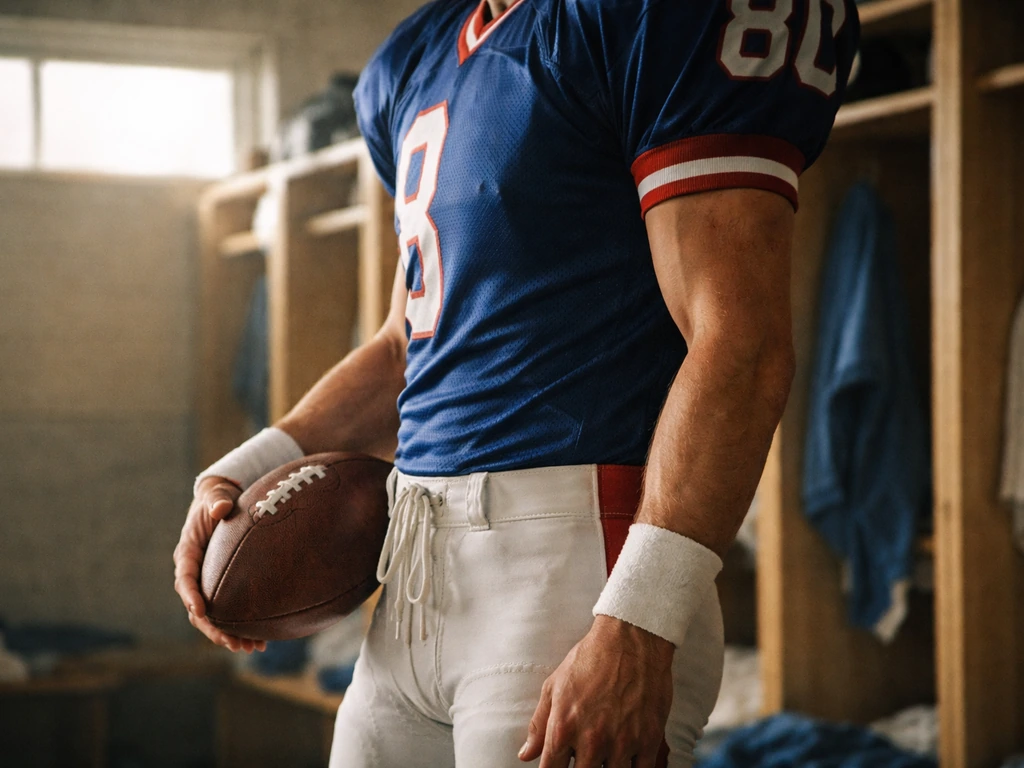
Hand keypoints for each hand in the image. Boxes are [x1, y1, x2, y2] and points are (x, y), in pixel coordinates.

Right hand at [173, 477, 265, 652]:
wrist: (223, 502)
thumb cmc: (218, 498)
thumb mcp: (216, 496)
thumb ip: (217, 501)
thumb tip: (220, 509)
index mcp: (188, 552)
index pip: (185, 577)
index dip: (190, 595)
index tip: (200, 610)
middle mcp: (194, 572)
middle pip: (197, 608)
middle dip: (213, 628)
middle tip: (232, 642)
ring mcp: (207, 583)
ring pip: (213, 617)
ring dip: (228, 635)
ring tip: (250, 648)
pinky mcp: (222, 588)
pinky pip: (228, 613)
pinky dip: (240, 628)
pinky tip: (260, 642)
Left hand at [519, 616, 673, 767]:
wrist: (631, 639)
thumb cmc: (590, 659)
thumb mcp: (555, 686)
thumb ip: (539, 725)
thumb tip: (526, 754)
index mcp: (563, 729)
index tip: (560, 766)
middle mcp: (592, 741)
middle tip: (586, 757)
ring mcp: (622, 743)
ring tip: (607, 755)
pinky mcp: (649, 741)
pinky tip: (628, 760)